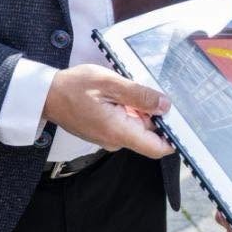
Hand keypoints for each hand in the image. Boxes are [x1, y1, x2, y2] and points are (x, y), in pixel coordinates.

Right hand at [41, 64, 174, 158]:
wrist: (45, 95)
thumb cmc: (73, 87)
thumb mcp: (109, 83)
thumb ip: (139, 95)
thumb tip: (165, 105)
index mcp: (119, 132)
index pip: (157, 148)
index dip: (174, 138)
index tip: (186, 122)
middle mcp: (116, 140)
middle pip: (150, 133)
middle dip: (157, 114)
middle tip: (156, 91)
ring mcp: (110, 136)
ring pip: (138, 125)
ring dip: (141, 109)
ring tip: (134, 88)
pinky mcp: (105, 130)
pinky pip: (126, 122)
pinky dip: (130, 109)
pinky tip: (123, 93)